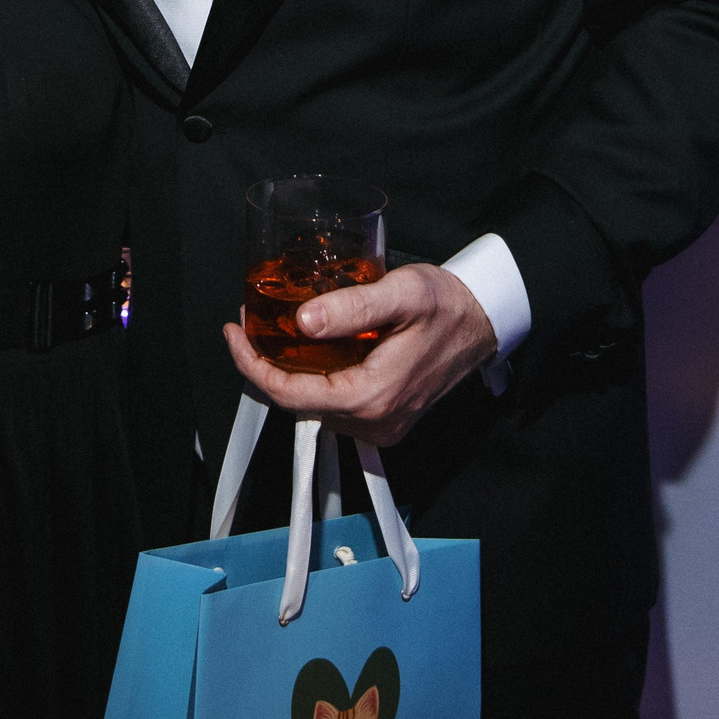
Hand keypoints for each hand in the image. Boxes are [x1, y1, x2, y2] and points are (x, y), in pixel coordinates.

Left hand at [222, 261, 499, 448]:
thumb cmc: (447, 304)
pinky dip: (313, 378)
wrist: (484, 321)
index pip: (289, 394)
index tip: (234, 331)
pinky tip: (307, 348)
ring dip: (289, 371)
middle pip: (297, 401)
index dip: (251, 364)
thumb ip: (352, 307)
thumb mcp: (402, 293)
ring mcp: (381, 425)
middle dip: (266, 363)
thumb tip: (303, 321)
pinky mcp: (386, 417)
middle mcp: (374, 421)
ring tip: (273, 330)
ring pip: (313, 404)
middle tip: (250, 323)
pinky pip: (334, 404)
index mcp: (372, 396)